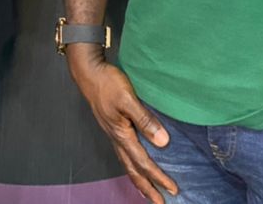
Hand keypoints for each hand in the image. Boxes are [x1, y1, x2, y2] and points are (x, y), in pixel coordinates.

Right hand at [69, 49, 177, 202]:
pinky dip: (132, 166)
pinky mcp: (113, 128)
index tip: (173, 189)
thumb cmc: (108, 84)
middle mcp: (117, 139)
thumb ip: (145, 120)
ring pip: (128, 165)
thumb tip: (162, 141)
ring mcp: (113, 134)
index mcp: (122, 135)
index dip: (159, 177)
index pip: (143, 163)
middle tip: (160, 203)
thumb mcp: (128, 99)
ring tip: (149, 192)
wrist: (89, 73)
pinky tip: (136, 164)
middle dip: (148, 188)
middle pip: (133, 171)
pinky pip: (124, 155)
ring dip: (140, 180)